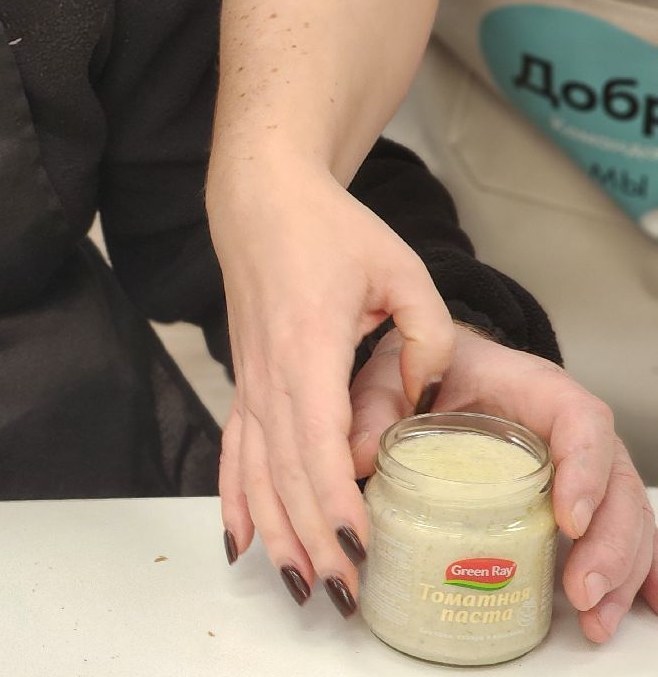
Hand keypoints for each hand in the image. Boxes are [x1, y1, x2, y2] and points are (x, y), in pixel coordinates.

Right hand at [209, 159, 454, 613]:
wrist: (262, 202)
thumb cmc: (330, 229)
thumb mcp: (402, 269)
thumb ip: (429, 335)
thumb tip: (429, 399)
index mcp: (309, 345)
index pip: (317, 441)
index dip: (333, 500)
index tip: (360, 546)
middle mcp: (270, 372)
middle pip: (284, 473)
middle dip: (313, 540)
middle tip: (345, 594)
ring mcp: (250, 380)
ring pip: (254, 472)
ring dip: (275, 533)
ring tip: (302, 585)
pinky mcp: (243, 382)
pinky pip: (232, 452)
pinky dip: (233, 499)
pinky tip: (240, 541)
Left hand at [352, 326, 657, 642]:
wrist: (438, 365)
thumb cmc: (426, 367)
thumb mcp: (391, 374)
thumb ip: (374, 407)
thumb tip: (352, 454)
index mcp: (537, 389)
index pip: (580, 421)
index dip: (584, 469)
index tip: (568, 519)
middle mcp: (570, 427)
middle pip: (615, 480)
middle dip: (609, 541)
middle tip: (581, 589)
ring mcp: (581, 465)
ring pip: (624, 513)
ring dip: (618, 568)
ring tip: (593, 616)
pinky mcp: (576, 495)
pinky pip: (616, 530)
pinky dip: (629, 571)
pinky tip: (627, 609)